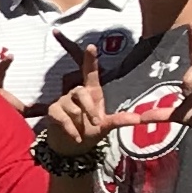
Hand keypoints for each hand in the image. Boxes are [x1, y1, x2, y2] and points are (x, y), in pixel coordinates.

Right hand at [41, 37, 112, 155]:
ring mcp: (63, 101)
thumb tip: (138, 120)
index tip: (91, 46)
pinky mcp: (53, 112)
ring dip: (80, 122)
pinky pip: (62, 118)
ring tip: (83, 132)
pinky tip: (77, 137)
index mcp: (91, 92)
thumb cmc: (90, 130)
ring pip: (72, 107)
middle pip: (81, 92)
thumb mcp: (107, 125)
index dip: (89, 59)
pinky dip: (71, 130)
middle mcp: (75, 93)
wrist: (72, 146)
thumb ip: (120, 120)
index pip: (89, 72)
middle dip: (89, 108)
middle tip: (96, 123)